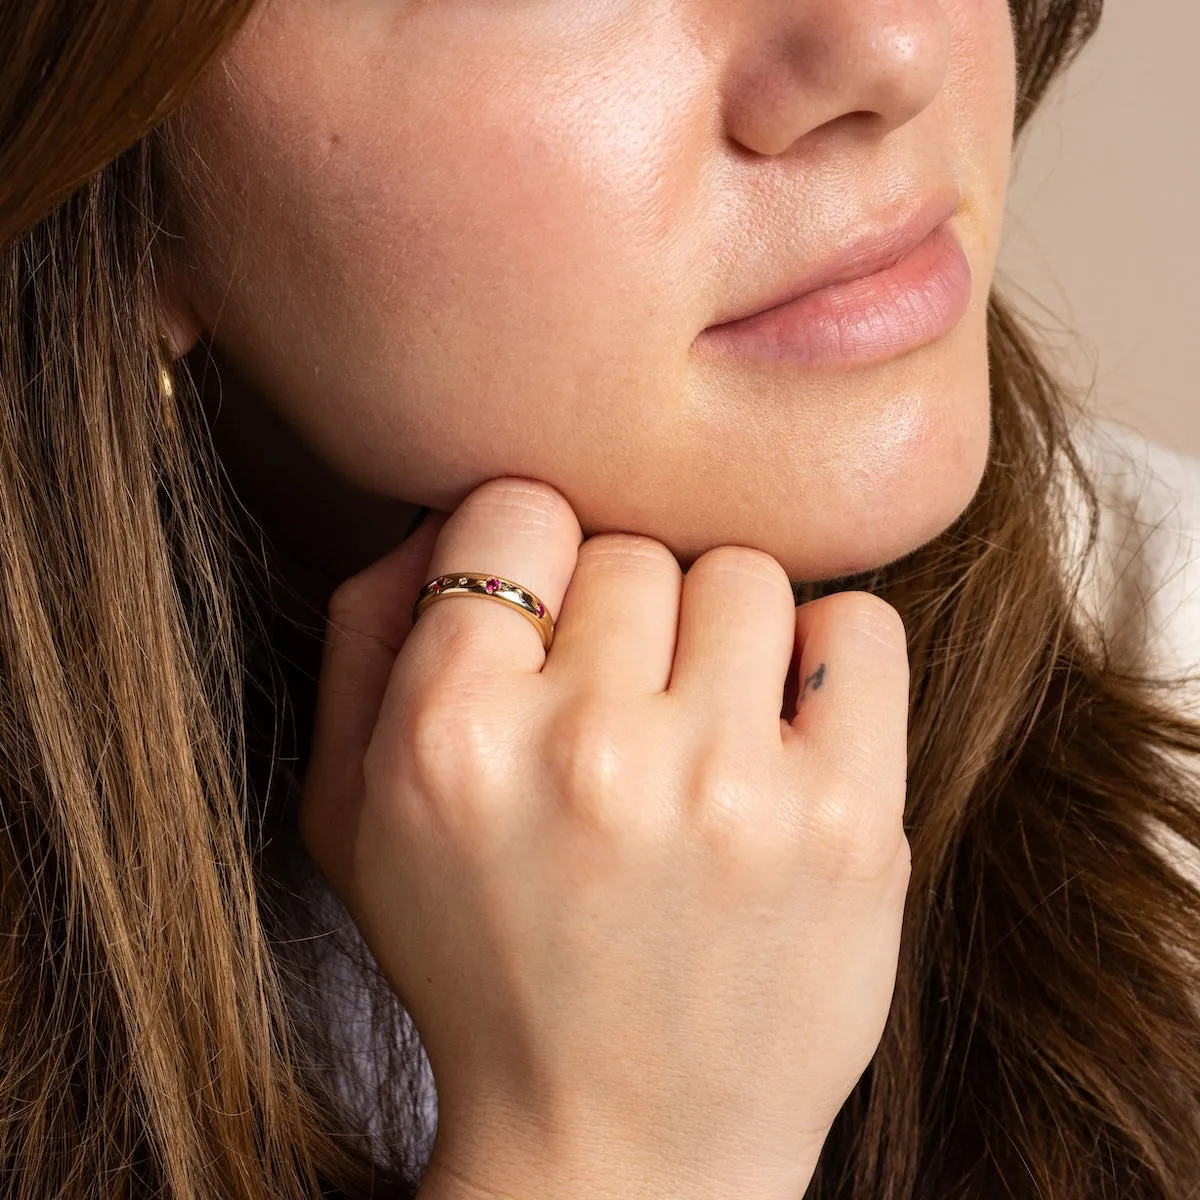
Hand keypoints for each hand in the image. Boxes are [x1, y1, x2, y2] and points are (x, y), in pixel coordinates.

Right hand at [299, 477, 911, 1199]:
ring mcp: (729, 787)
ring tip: (699, 725)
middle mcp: (589, 753)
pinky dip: (824, 655)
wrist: (620, 1145)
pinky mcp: (848, 823)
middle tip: (620, 703)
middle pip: (634, 547)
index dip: (529, 556)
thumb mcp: (353, 817)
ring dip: (719, 636)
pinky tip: (782, 729)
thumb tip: (451, 518)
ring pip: (743, 573)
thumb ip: (369, 636)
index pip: (513, 509)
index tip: (545, 620)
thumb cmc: (481, 964)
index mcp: (450, 739)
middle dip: (623, 614)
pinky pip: (860, 624)